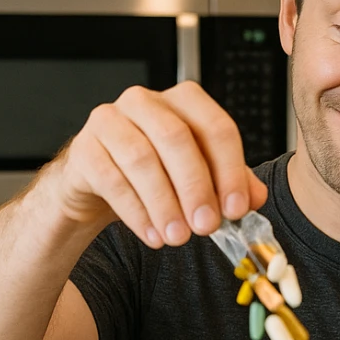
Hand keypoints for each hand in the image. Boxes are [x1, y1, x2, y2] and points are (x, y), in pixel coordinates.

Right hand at [48, 81, 267, 248]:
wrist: (98, 185)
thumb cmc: (154, 174)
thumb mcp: (197, 177)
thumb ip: (229, 182)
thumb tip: (256, 198)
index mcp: (182, 101)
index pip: (215, 126)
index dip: (230, 170)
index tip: (237, 209)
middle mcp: (144, 102)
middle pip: (176, 138)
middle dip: (196, 187)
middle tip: (207, 227)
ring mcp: (109, 120)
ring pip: (141, 159)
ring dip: (165, 204)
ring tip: (179, 237)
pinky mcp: (84, 148)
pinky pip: (111, 179)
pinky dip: (136, 212)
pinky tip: (152, 235)